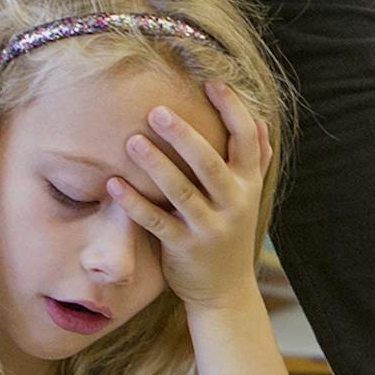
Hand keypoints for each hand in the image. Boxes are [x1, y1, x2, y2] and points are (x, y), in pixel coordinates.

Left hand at [107, 79, 272, 310]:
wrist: (225, 291)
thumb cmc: (230, 234)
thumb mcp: (249, 197)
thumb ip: (256, 161)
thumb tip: (260, 121)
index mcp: (248, 185)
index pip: (246, 140)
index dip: (232, 109)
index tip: (212, 83)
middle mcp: (234, 204)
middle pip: (210, 163)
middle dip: (184, 135)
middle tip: (157, 109)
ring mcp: (209, 228)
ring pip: (181, 192)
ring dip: (156, 165)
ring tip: (132, 141)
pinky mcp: (183, 248)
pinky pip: (156, 222)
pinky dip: (135, 204)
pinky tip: (114, 185)